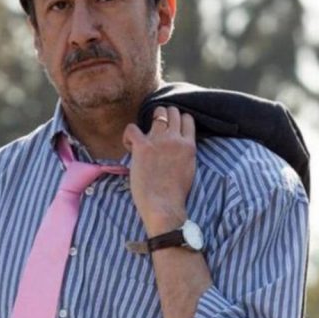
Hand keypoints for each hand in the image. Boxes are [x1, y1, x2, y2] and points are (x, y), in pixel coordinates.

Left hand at [123, 106, 195, 236]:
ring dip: (149, 121)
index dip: (177, 120)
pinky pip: (132, 128)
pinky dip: (129, 134)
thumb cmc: (175, 194)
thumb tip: (176, 148)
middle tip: (156, 130)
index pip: (187, 118)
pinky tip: (130, 145)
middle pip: (171, 112)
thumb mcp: (189, 169)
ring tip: (143, 137)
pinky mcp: (142, 146)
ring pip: (157, 113)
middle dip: (163, 117)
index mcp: (189, 146)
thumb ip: (184, 153)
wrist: (164, 206)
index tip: (170, 128)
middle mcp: (175, 139)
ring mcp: (159, 141)